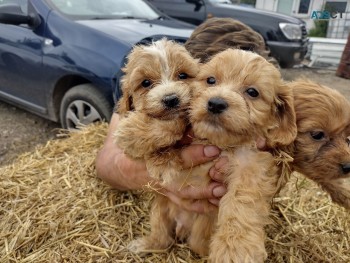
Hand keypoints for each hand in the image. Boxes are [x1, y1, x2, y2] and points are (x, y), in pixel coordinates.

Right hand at [96, 114, 228, 212]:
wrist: (113, 165)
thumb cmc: (126, 141)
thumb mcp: (128, 125)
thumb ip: (142, 111)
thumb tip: (155, 92)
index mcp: (149, 156)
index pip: (174, 156)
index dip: (194, 155)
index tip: (213, 149)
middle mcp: (156, 173)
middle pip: (182, 181)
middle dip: (203, 179)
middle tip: (223, 172)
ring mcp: (159, 185)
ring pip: (182, 195)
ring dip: (202, 194)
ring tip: (222, 191)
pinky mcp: (163, 191)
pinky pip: (179, 202)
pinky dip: (195, 206)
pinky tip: (212, 205)